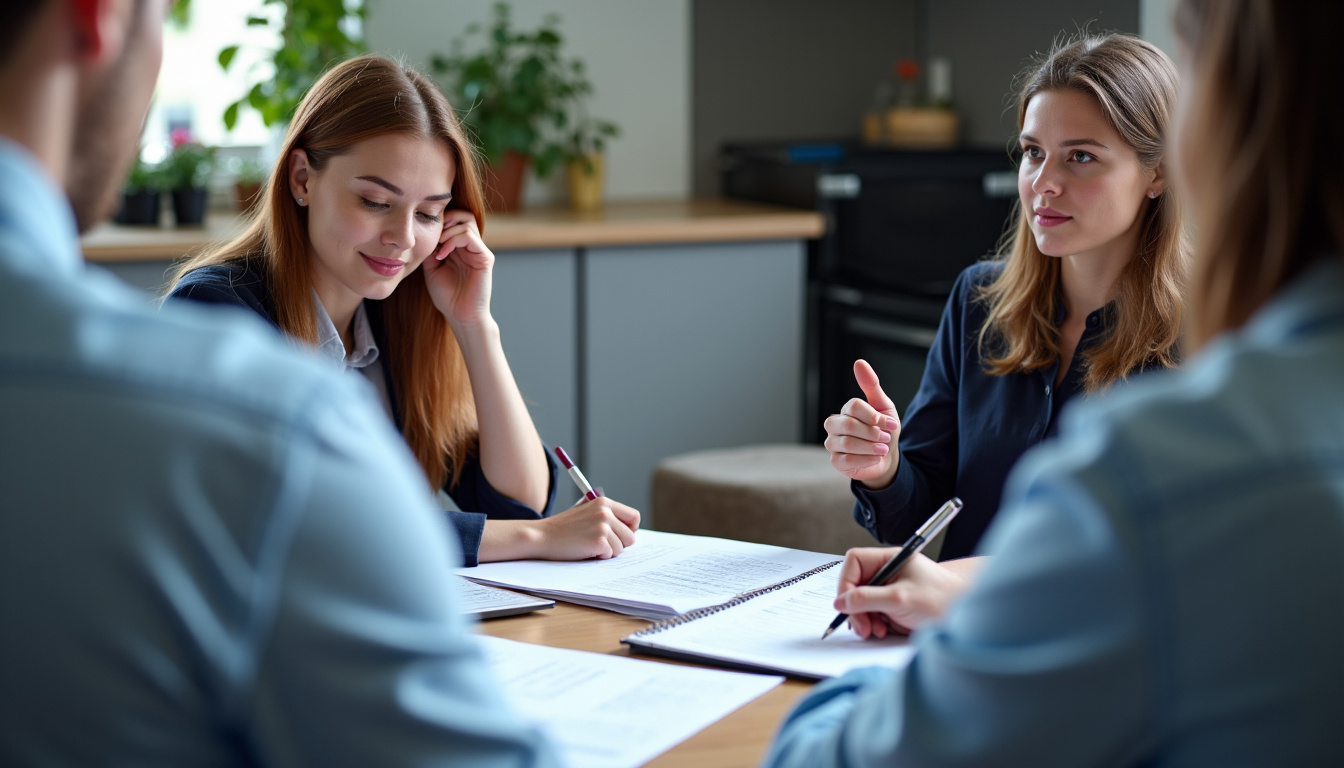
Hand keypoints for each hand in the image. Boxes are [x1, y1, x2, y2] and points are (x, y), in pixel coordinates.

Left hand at [421, 209, 492, 327]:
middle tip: (433, 236)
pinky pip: (470, 236)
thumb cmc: (447, 295)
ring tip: (437, 247)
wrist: (460, 315)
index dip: (439, 221)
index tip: (425, 235)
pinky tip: (443, 254)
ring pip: (467, 221)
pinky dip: (453, 240)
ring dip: (447, 231)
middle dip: (445, 219)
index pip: (454, 219)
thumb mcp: (431, 267)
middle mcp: (472, 246)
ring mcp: (479, 250)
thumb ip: (431, 248)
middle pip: (463, 214)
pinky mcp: (485, 257)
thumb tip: (425, 230)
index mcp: (460, 247)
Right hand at [532, 497, 640, 560]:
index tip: (621, 536)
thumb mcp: (584, 511)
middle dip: (619, 544)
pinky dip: (599, 557)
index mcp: (604, 502)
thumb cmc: (562, 527)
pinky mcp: (599, 541)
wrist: (541, 536)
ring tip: (588, 546)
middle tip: (601, 545)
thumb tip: (628, 526)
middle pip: (630, 536)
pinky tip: (584, 550)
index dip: (630, 530)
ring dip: (607, 552)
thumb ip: (604, 513)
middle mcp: (605, 512)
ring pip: (620, 548)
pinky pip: (610, 555)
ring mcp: (603, 527)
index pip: (634, 517)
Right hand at [823, 359, 900, 487]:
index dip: (874, 416)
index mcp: (846, 410)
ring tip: (884, 449)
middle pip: (847, 424)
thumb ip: (871, 385)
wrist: (887, 458)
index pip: (853, 406)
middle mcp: (835, 425)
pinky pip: (846, 460)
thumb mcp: (883, 406)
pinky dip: (866, 459)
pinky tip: (876, 458)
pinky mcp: (835, 461)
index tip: (891, 423)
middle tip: (886, 438)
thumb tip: (858, 362)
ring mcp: (832, 443)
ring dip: (871, 447)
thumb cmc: (884, 430)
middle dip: (872, 433)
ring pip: (847, 443)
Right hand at [833, 547, 972, 638]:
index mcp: (889, 559)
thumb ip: (867, 599)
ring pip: (861, 603)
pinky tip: (882, 630)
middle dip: (855, 608)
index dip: (846, 582)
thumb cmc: (940, 599)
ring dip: (864, 619)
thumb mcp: (899, 598)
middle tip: (862, 626)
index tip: (846, 604)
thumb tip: (840, 602)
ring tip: (876, 630)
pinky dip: (872, 625)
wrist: (964, 617)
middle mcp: (887, 572)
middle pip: (854, 586)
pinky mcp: (892, 607)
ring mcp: (889, 590)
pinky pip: (871, 615)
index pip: (854, 563)